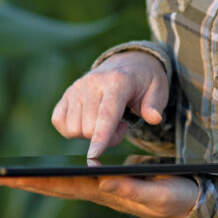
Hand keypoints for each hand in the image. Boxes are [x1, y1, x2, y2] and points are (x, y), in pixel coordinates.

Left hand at [0, 175, 198, 217]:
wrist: (189, 204)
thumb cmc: (176, 198)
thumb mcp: (158, 192)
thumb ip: (132, 189)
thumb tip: (102, 179)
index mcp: (105, 192)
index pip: (63, 185)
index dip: (36, 180)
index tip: (11, 177)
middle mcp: (96, 191)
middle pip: (52, 186)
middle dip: (22, 182)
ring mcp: (98, 189)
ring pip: (57, 184)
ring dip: (31, 180)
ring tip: (3, 176)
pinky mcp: (103, 184)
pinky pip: (69, 179)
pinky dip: (49, 176)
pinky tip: (36, 173)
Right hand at [52, 51, 168, 156]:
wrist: (128, 63)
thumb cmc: (143, 81)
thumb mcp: (158, 90)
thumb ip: (155, 105)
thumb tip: (153, 118)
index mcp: (117, 81)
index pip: (106, 114)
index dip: (101, 137)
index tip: (94, 155)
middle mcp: (93, 82)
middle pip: (89, 128)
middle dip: (106, 138)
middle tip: (121, 126)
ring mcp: (77, 87)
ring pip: (73, 128)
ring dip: (90, 134)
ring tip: (106, 121)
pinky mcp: (67, 94)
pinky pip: (59, 121)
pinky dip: (72, 129)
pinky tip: (89, 120)